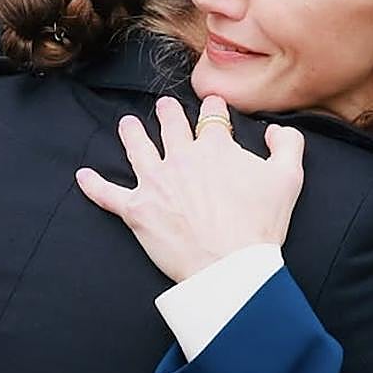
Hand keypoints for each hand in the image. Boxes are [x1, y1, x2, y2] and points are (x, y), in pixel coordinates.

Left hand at [75, 95, 303, 283]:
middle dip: (168, 113)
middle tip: (164, 107)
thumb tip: (275, 130)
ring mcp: (156, 182)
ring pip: (137, 148)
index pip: (212, 116)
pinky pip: (108, 195)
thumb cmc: (261, 225)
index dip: (213, 108)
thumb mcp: (289, 178)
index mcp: (215, 147)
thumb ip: (287, 144)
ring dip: (131, 133)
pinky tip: (82, 175)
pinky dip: (93, 185)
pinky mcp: (137, 210)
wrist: (231, 266)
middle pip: (170, 125)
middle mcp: (181, 157)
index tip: (213, 106)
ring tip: (127, 125)